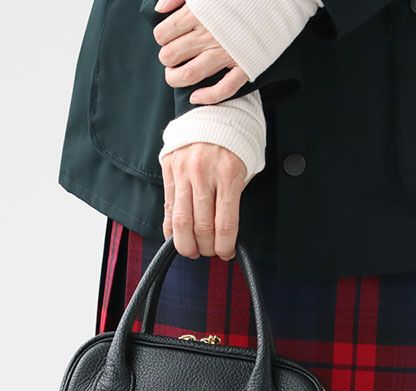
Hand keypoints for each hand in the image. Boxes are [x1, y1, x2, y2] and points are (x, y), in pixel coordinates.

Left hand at [152, 0, 248, 103]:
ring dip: (175, 79)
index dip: (160, 39)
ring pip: (189, 74)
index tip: (167, 38)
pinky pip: (224, 88)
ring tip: (175, 76)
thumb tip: (159, 10)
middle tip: (172, 57)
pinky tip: (195, 97)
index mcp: (197, 14)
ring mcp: (226, 53)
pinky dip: (207, 97)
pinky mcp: (244, 66)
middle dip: (166, 59)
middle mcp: (208, 36)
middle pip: (171, 56)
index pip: (163, 33)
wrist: (275, 0)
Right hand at [161, 142, 246, 259]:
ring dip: (186, 244)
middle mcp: (203, 173)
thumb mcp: (247, 169)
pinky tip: (176, 238)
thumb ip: (234, 199)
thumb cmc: (237, 144)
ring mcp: (183, 171)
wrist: (218, 111)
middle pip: (201, 228)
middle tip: (210, 252)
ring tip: (192, 250)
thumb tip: (224, 233)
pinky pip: (168, 206)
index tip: (226, 253)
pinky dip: (171, 228)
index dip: (224, 246)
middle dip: (206, 248)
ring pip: (180, 221)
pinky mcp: (169, 168)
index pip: (224, 224)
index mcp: (229, 175)